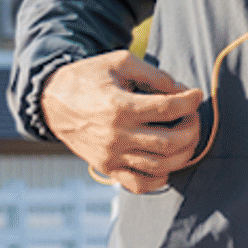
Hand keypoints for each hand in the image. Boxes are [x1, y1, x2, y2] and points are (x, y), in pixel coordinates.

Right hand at [43, 49, 203, 193]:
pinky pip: (140, 184)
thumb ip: (154, 74)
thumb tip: (182, 90)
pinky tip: (167, 164)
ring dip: (184, 153)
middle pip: (171, 141)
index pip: (168, 108)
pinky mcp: (107, 168)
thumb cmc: (89, 77)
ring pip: (161, 165)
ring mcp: (112, 156)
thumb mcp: (119, 62)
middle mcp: (117, 135)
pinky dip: (159, 179)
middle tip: (193, 117)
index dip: (190, 101)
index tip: (196, 94)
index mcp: (120, 106)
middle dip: (192, 129)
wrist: (51, 101)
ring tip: (186, 137)